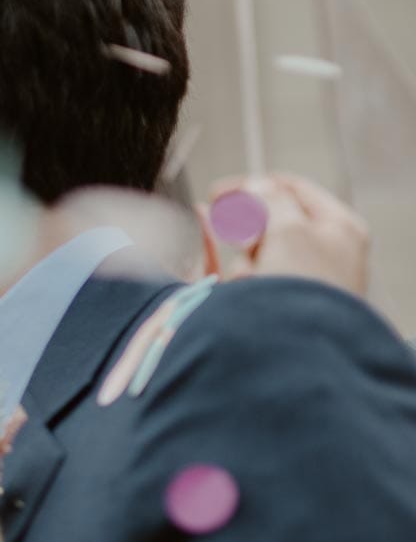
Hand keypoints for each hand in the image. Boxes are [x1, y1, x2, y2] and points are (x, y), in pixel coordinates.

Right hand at [199, 172, 370, 294]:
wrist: (298, 355)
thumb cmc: (305, 290)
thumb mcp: (291, 230)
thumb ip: (269, 200)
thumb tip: (255, 186)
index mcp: (338, 230)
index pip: (293, 190)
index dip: (254, 186)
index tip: (218, 192)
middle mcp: (318, 254)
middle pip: (269, 225)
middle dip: (248, 232)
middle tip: (244, 241)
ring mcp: (292, 283)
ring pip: (253, 257)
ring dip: (244, 265)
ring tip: (253, 286)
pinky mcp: (268, 306)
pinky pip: (238, 277)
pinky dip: (221, 262)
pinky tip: (203, 244)